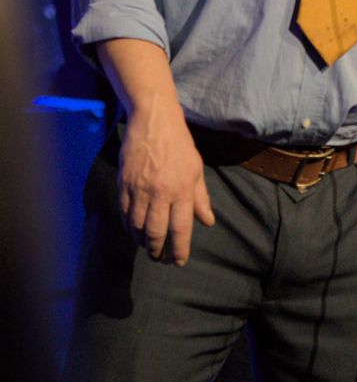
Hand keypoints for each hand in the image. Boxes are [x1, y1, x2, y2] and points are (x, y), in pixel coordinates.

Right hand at [118, 100, 214, 266]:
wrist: (153, 119)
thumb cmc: (179, 143)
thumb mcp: (196, 168)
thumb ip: (200, 197)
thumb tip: (208, 221)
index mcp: (182, 189)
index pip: (181, 227)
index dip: (180, 248)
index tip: (179, 261)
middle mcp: (160, 192)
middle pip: (156, 231)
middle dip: (157, 250)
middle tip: (159, 258)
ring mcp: (139, 188)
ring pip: (137, 225)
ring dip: (141, 241)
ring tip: (147, 246)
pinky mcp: (124, 183)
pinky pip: (124, 212)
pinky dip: (128, 226)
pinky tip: (133, 231)